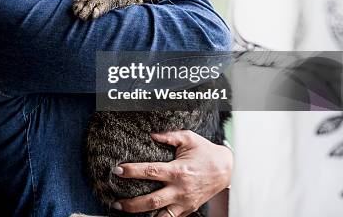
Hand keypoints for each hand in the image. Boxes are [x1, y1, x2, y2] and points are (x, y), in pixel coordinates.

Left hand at [111, 130, 231, 216]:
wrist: (226, 170)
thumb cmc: (205, 152)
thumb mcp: (188, 138)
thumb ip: (169, 136)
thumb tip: (151, 135)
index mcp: (178, 171)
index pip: (150, 172)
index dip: (131, 171)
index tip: (117, 170)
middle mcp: (180, 189)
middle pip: (152, 200)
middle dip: (131, 204)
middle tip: (116, 202)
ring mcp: (185, 202)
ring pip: (161, 215)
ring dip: (142, 216)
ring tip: (125, 212)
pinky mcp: (188, 209)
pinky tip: (144, 216)